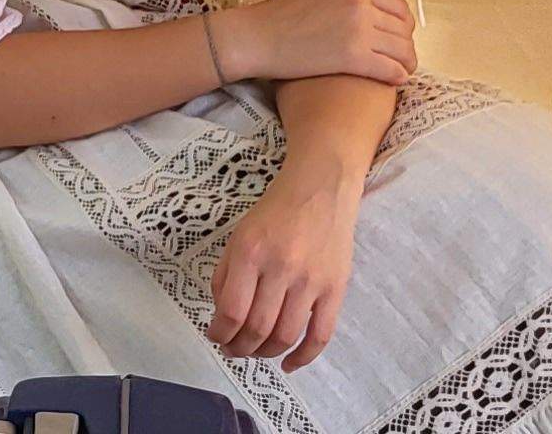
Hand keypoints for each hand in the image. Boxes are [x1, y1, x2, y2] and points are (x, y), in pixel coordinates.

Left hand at [209, 161, 360, 367]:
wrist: (320, 188)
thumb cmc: (274, 213)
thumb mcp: (238, 236)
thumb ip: (225, 275)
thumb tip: (222, 317)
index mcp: (250, 253)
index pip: (231, 310)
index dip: (220, 333)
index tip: (215, 337)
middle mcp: (280, 268)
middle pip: (258, 328)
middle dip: (240, 348)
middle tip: (233, 350)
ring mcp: (311, 280)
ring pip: (286, 336)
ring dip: (266, 354)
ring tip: (256, 353)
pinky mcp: (336, 288)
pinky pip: (321, 334)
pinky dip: (304, 357)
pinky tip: (289, 364)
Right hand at [218, 0, 415, 85]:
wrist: (256, 36)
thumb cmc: (282, 15)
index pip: (398, 4)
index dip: (403, 23)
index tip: (398, 35)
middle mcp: (361, 4)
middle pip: (404, 27)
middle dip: (406, 44)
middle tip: (400, 57)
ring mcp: (359, 30)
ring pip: (402, 49)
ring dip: (406, 62)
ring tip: (401, 71)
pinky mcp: (353, 56)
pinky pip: (390, 68)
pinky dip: (397, 76)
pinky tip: (394, 81)